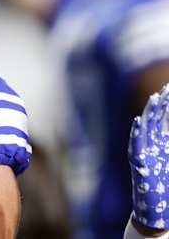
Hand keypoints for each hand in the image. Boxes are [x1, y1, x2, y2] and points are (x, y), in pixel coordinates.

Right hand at [129, 84, 168, 229]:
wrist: (157, 213)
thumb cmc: (168, 190)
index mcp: (162, 144)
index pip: (164, 118)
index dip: (167, 104)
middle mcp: (152, 147)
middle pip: (155, 120)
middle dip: (161, 104)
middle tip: (167, 87)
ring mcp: (144, 155)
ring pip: (145, 129)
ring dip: (149, 113)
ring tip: (155, 99)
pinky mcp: (139, 166)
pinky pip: (135, 147)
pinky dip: (136, 134)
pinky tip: (138, 122)